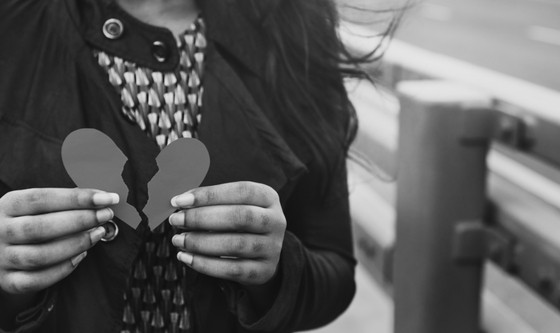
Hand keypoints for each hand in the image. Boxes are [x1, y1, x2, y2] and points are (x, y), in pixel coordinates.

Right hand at [0, 188, 117, 294]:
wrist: (0, 247)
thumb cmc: (27, 219)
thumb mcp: (35, 205)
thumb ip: (63, 203)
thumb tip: (101, 201)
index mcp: (7, 205)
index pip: (41, 199)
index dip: (76, 198)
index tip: (105, 198)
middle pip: (39, 228)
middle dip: (80, 220)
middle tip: (106, 215)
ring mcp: (2, 257)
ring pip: (39, 256)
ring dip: (75, 245)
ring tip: (99, 233)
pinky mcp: (7, 280)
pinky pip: (36, 280)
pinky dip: (63, 269)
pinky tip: (82, 256)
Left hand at [169, 181, 285, 285]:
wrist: (262, 254)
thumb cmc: (239, 222)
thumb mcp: (234, 204)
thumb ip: (212, 200)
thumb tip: (179, 201)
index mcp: (268, 197)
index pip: (241, 191)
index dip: (210, 195)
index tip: (179, 200)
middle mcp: (275, 221)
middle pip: (240, 217)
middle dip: (202, 218)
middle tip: (176, 220)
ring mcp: (272, 247)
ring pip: (236, 245)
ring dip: (201, 242)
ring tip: (178, 239)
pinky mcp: (264, 271)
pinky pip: (232, 269)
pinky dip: (205, 264)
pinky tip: (185, 257)